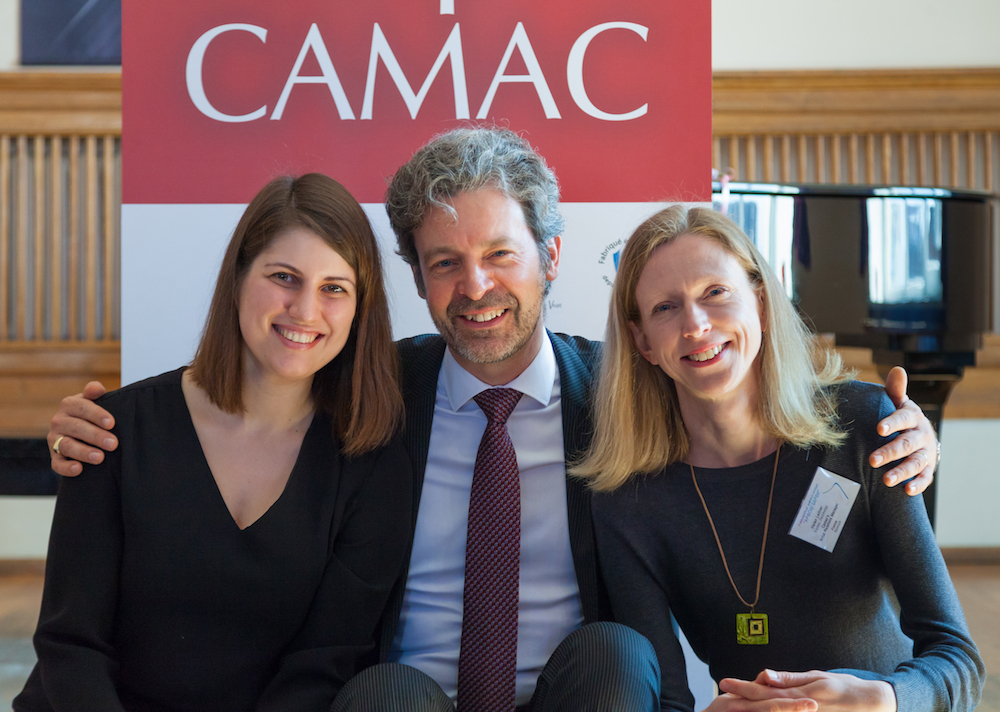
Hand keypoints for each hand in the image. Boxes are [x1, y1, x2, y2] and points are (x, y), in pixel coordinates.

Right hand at [48, 381, 116, 476]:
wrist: (84, 430)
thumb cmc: (93, 414)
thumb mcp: (94, 400)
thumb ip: (94, 392)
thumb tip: (96, 388)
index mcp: (69, 404)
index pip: (82, 407)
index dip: (97, 415)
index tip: (112, 423)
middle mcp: (59, 421)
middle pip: (76, 428)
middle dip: (96, 436)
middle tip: (113, 444)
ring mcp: (54, 440)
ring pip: (66, 446)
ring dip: (83, 452)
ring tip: (100, 458)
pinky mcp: (54, 457)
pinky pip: (57, 464)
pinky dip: (66, 468)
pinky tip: (79, 469)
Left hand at [719, 670, 894, 711]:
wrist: (871, 706)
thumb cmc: (843, 687)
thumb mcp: (816, 678)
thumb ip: (788, 679)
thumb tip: (763, 675)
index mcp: (798, 695)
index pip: (764, 691)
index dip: (743, 688)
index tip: (724, 683)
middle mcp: (800, 710)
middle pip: (765, 708)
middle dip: (741, 704)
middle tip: (720, 700)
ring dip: (754, 711)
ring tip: (733, 707)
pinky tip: (758, 711)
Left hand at [869, 366, 936, 495]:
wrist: (921, 435)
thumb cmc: (901, 417)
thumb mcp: (899, 402)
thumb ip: (895, 389)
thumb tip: (898, 369)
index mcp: (913, 417)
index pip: (903, 419)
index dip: (892, 423)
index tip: (878, 429)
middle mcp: (922, 435)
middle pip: (907, 444)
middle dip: (890, 452)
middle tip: (872, 460)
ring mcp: (926, 453)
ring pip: (915, 463)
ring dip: (902, 472)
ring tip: (886, 481)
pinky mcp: (928, 469)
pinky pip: (925, 478)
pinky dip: (917, 485)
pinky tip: (906, 491)